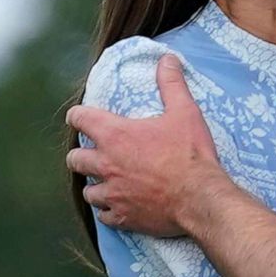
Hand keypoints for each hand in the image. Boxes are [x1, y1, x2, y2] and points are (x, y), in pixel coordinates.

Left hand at [65, 54, 224, 235]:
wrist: (200, 198)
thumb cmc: (190, 154)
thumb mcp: (184, 112)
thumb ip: (171, 84)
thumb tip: (167, 59)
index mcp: (115, 136)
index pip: (80, 118)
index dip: (78, 115)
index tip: (80, 117)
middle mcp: (106, 164)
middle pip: (75, 159)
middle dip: (81, 155)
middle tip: (93, 154)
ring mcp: (112, 193)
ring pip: (87, 190)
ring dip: (94, 184)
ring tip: (106, 182)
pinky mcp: (122, 217)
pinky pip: (103, 215)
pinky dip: (108, 210)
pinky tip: (118, 206)